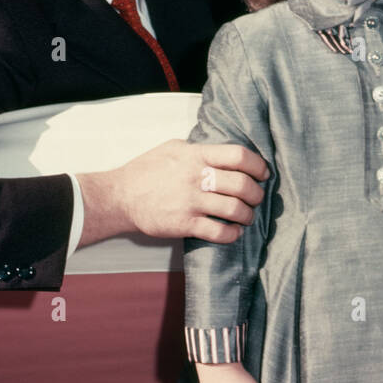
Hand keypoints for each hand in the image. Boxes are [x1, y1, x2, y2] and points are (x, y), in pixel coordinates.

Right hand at [77, 139, 268, 246]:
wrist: (119, 196)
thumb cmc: (145, 170)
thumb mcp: (173, 148)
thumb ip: (198, 149)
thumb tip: (222, 152)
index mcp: (196, 155)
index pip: (239, 156)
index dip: (257, 165)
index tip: (263, 173)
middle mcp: (196, 177)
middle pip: (241, 185)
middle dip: (256, 194)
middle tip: (256, 197)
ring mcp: (190, 202)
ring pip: (234, 209)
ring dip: (247, 215)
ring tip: (247, 216)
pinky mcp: (183, 224)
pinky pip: (218, 232)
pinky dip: (232, 234)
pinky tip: (234, 232)